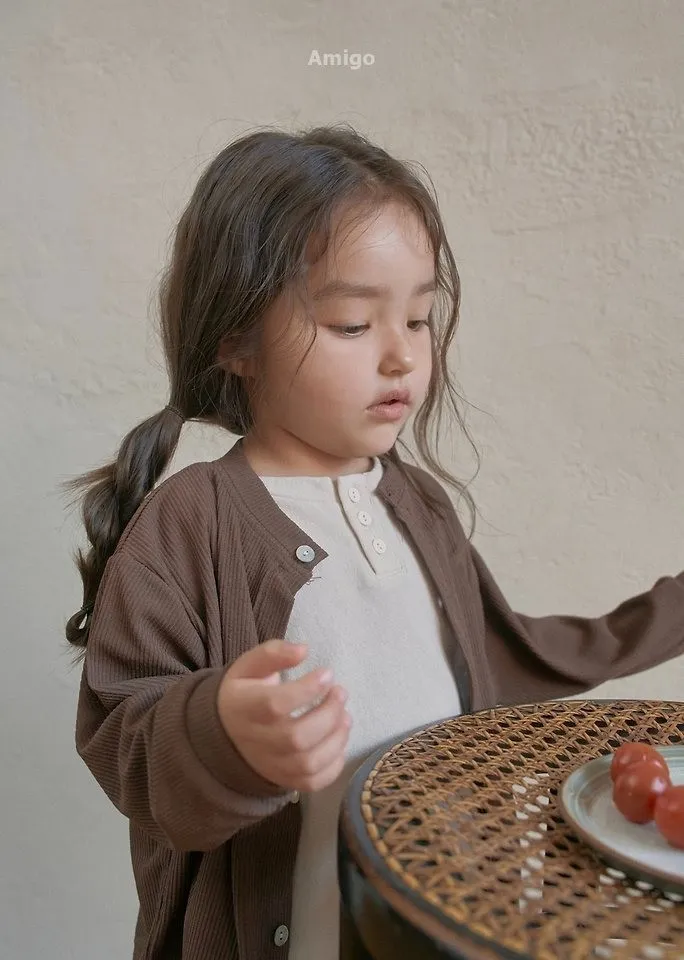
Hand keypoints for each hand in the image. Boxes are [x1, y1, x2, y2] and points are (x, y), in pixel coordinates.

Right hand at [217, 639, 350, 792]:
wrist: (226, 732)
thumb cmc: (244, 692)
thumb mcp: (250, 665)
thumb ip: (274, 653)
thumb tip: (303, 650)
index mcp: (244, 707)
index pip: (275, 704)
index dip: (307, 689)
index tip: (327, 673)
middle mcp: (254, 741)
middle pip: (296, 738)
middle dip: (328, 714)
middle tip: (340, 693)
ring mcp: (269, 765)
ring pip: (308, 763)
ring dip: (336, 738)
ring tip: (345, 716)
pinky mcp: (283, 779)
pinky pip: (313, 782)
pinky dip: (334, 764)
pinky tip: (337, 740)